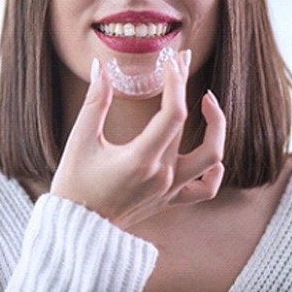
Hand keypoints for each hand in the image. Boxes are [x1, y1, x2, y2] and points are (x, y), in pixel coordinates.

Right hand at [50, 50, 225, 229]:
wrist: (77, 230)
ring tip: (208, 101)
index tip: (170, 62)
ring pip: (210, 157)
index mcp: (141, 159)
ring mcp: (169, 189)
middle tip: (182, 61)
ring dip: (216, 127)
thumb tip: (101, 68)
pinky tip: (211, 153)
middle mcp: (162, 175)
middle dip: (185, 86)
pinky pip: (205, 189)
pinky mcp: (169, 199)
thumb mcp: (80, 139)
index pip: (173, 113)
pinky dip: (214, 170)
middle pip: (188, 124)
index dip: (176, 83)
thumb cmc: (75, 186)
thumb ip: (95, 101)